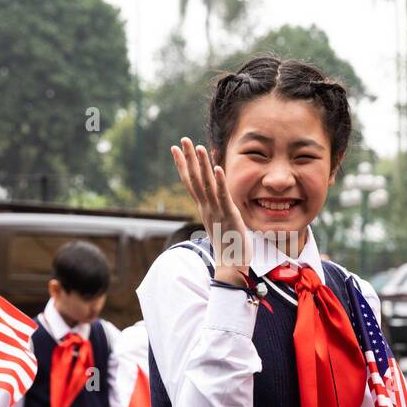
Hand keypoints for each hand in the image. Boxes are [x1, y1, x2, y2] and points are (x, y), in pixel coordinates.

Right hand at [171, 137, 251, 285]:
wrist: (231, 266)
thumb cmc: (229, 246)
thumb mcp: (220, 224)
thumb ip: (216, 211)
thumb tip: (214, 202)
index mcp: (204, 208)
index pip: (191, 183)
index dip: (183, 165)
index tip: (175, 149)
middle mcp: (206, 208)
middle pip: (194, 180)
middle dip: (188, 159)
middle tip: (183, 140)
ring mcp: (216, 212)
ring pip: (207, 185)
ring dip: (202, 166)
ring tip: (199, 147)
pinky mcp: (228, 216)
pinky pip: (222, 196)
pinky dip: (219, 181)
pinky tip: (217, 168)